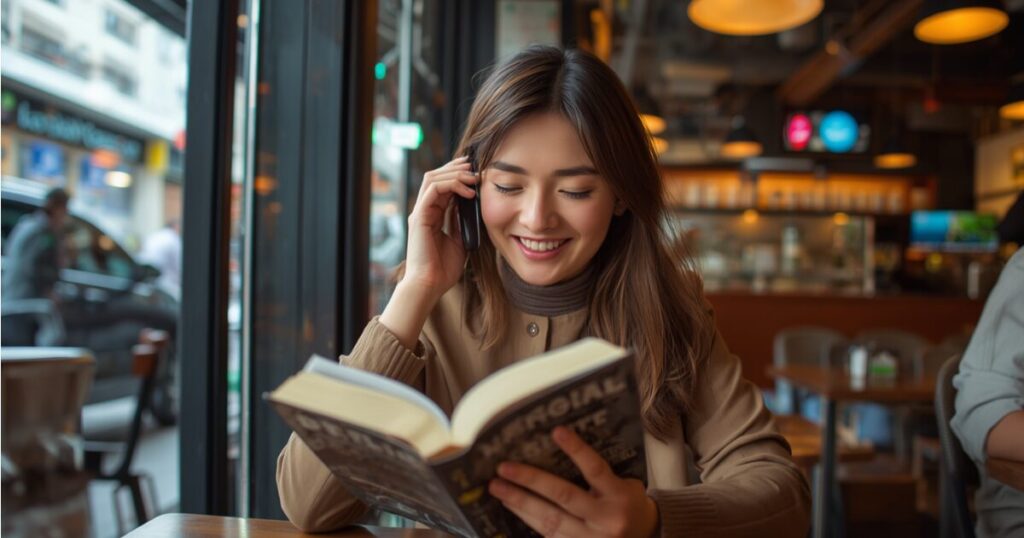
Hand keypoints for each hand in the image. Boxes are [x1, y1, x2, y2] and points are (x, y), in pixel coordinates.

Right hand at [402, 155, 477, 298]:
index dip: (457, 175)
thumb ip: (462, 223)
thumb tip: (472, 206)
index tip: (476, 172)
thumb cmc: (444, 269)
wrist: (430, 285)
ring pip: (433, 178)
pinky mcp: (419, 216)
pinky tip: (468, 192)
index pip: (442, 186)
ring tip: (474, 176)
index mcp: (432, 216)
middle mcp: (424, 210)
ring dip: (455, 173)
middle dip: (455, 167)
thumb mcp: (459, 240)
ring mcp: (420, 212)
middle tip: (475, 165)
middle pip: (435, 176)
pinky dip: (451, 185)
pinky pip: (433, 189)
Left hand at [488, 427, 658, 537]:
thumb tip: (556, 450)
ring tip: (498, 489)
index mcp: (619, 496)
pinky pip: (549, 536)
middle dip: (530, 481)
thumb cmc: (630, 504)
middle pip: (563, 496)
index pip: (595, 468)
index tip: (556, 432)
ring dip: (520, 503)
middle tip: (503, 468)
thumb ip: (598, 474)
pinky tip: (512, 507)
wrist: (648, 537)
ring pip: (550, 520)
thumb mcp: (625, 485)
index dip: (576, 450)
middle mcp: (605, 518)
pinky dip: (528, 520)